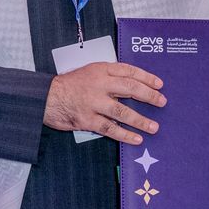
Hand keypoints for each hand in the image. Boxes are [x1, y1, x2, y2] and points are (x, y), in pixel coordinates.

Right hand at [43, 62, 164, 144]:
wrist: (46, 97)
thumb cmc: (69, 85)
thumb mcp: (90, 72)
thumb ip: (109, 76)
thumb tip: (134, 85)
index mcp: (101, 70)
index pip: (128, 71)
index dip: (146, 77)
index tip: (159, 84)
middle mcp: (99, 84)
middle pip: (130, 88)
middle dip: (149, 96)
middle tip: (162, 102)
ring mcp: (93, 103)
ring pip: (122, 111)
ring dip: (140, 120)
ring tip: (154, 127)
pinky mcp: (87, 120)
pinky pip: (110, 128)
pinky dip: (125, 135)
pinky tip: (136, 139)